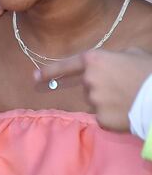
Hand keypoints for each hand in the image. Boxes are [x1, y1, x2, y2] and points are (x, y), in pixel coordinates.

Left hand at [37, 48, 151, 131]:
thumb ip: (115, 58)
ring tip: (130, 100)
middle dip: (103, 88)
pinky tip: (128, 113)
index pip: (66, 65)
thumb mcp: (133, 55)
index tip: (34, 77)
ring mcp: (94, 101)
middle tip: (125, 88)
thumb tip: (113, 64)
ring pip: (97, 102)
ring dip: (109, 102)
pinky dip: (114, 118)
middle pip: (89, 86)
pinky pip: (104, 118)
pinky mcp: (101, 119)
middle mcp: (89, 80)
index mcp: (94, 60)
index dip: (49, 71)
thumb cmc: (149, 72)